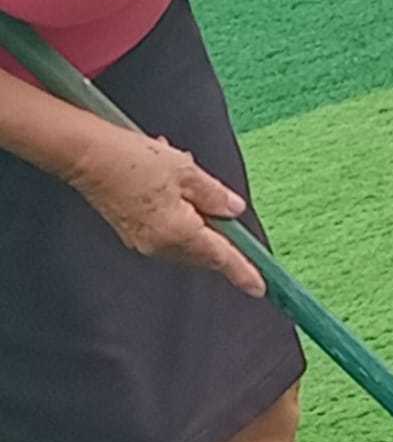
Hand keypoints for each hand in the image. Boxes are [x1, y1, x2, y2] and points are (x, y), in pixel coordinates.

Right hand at [64, 126, 265, 295]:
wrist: (82, 154)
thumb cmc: (132, 158)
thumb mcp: (185, 170)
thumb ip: (214, 195)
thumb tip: (235, 210)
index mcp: (181, 233)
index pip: (221, 257)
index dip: (243, 271)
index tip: (260, 288)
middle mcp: (163, 246)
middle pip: (203, 251)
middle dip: (217, 234)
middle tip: (222, 209)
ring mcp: (144, 243)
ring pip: (185, 242)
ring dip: (195, 220)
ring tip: (186, 181)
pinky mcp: (131, 234)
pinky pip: (166, 232)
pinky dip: (176, 216)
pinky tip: (168, 187)